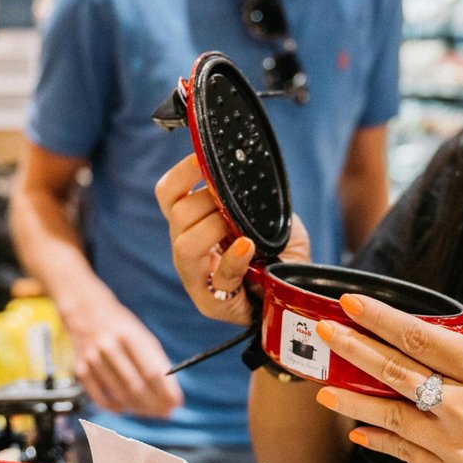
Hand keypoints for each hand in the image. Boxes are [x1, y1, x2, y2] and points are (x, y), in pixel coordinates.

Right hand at [61, 294, 182, 418]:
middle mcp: (110, 348)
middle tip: (166, 413)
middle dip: (154, 404)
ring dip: (139, 408)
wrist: (86, 312)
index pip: (151, 371)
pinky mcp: (81, 370)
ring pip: (119, 395)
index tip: (176, 404)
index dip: (165, 391)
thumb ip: (156, 362)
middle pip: (135, 386)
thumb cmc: (122, 327)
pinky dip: (115, 408)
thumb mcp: (143, 336)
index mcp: (130, 336)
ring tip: (151, 412)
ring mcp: (93, 359)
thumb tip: (170, 394)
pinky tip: (127, 409)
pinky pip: (100, 398)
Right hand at [154, 153, 311, 325]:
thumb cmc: (277, 249)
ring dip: (214, 228)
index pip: (168, 194)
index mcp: (191, 224)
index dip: (181, 173)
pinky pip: (219, 278)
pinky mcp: (214, 303)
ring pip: (185, 246)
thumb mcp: (265, 213)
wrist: (295, 289)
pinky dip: (234, 259)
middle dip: (208, 200)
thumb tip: (246, 167)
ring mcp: (196, 278)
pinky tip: (248, 247)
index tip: (202, 159)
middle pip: (177, 215)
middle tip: (235, 204)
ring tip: (239, 229)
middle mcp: (186, 248)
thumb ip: (252, 195)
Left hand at [312, 294, 462, 462]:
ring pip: (391, 415)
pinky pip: (405, 453)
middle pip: (398, 372)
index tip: (352, 303)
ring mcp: (457, 445)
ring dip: (352, 399)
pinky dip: (379, 439)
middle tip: (325, 332)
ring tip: (323, 387)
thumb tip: (421, 348)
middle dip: (355, 349)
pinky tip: (357, 429)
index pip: (422, 337)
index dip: (382, 318)